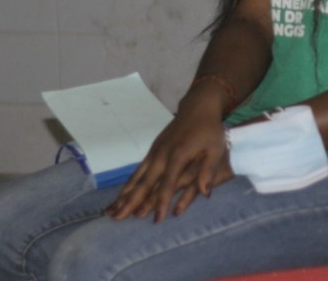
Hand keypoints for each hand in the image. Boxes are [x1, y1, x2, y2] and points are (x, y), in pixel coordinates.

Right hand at [106, 105, 232, 222]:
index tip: (156, 219)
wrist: (198, 107)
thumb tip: (206, 194)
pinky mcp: (152, 150)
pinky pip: (138, 170)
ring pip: (137, 177)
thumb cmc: (210, 130)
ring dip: (124, 195)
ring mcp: (155, 151)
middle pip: (145, 182)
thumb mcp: (215, 149)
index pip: (169, 184)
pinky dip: (128, 184)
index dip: (162, 202)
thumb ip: (208, 171)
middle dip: (131, 202)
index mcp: (178, 155)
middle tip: (118, 219)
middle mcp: (162, 154)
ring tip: (111, 211)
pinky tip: (121, 196)